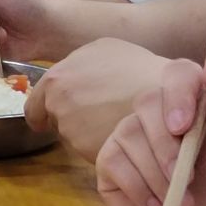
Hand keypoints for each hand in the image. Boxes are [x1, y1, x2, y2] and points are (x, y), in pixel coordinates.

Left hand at [28, 37, 169, 153]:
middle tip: (100, 121)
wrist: (169, 95)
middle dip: (73, 123)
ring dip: (89, 137)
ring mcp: (70, 126)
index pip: (35, 102)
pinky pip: (90, 153)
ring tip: (117, 128)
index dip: (44, 112)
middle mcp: (58, 100)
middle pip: (55, 121)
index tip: (48, 121)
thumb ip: (82, 67)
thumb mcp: (109, 52)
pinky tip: (125, 141)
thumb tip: (74, 79)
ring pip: (73, 139)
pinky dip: (103, 150)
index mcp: (59, 75)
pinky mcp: (87, 150)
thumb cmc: (143, 69)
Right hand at [94, 37, 205, 205]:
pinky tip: (156, 205)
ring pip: (128, 137)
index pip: (175, 75)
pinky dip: (138, 189)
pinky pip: (112, 162)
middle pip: (146, 106)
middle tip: (192, 181)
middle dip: (168, 150)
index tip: (183, 129)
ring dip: (158, 177)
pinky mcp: (109, 164)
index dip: (176, 97)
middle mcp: (155, 112)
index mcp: (189, 98)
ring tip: (180, 200)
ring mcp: (128, 136)